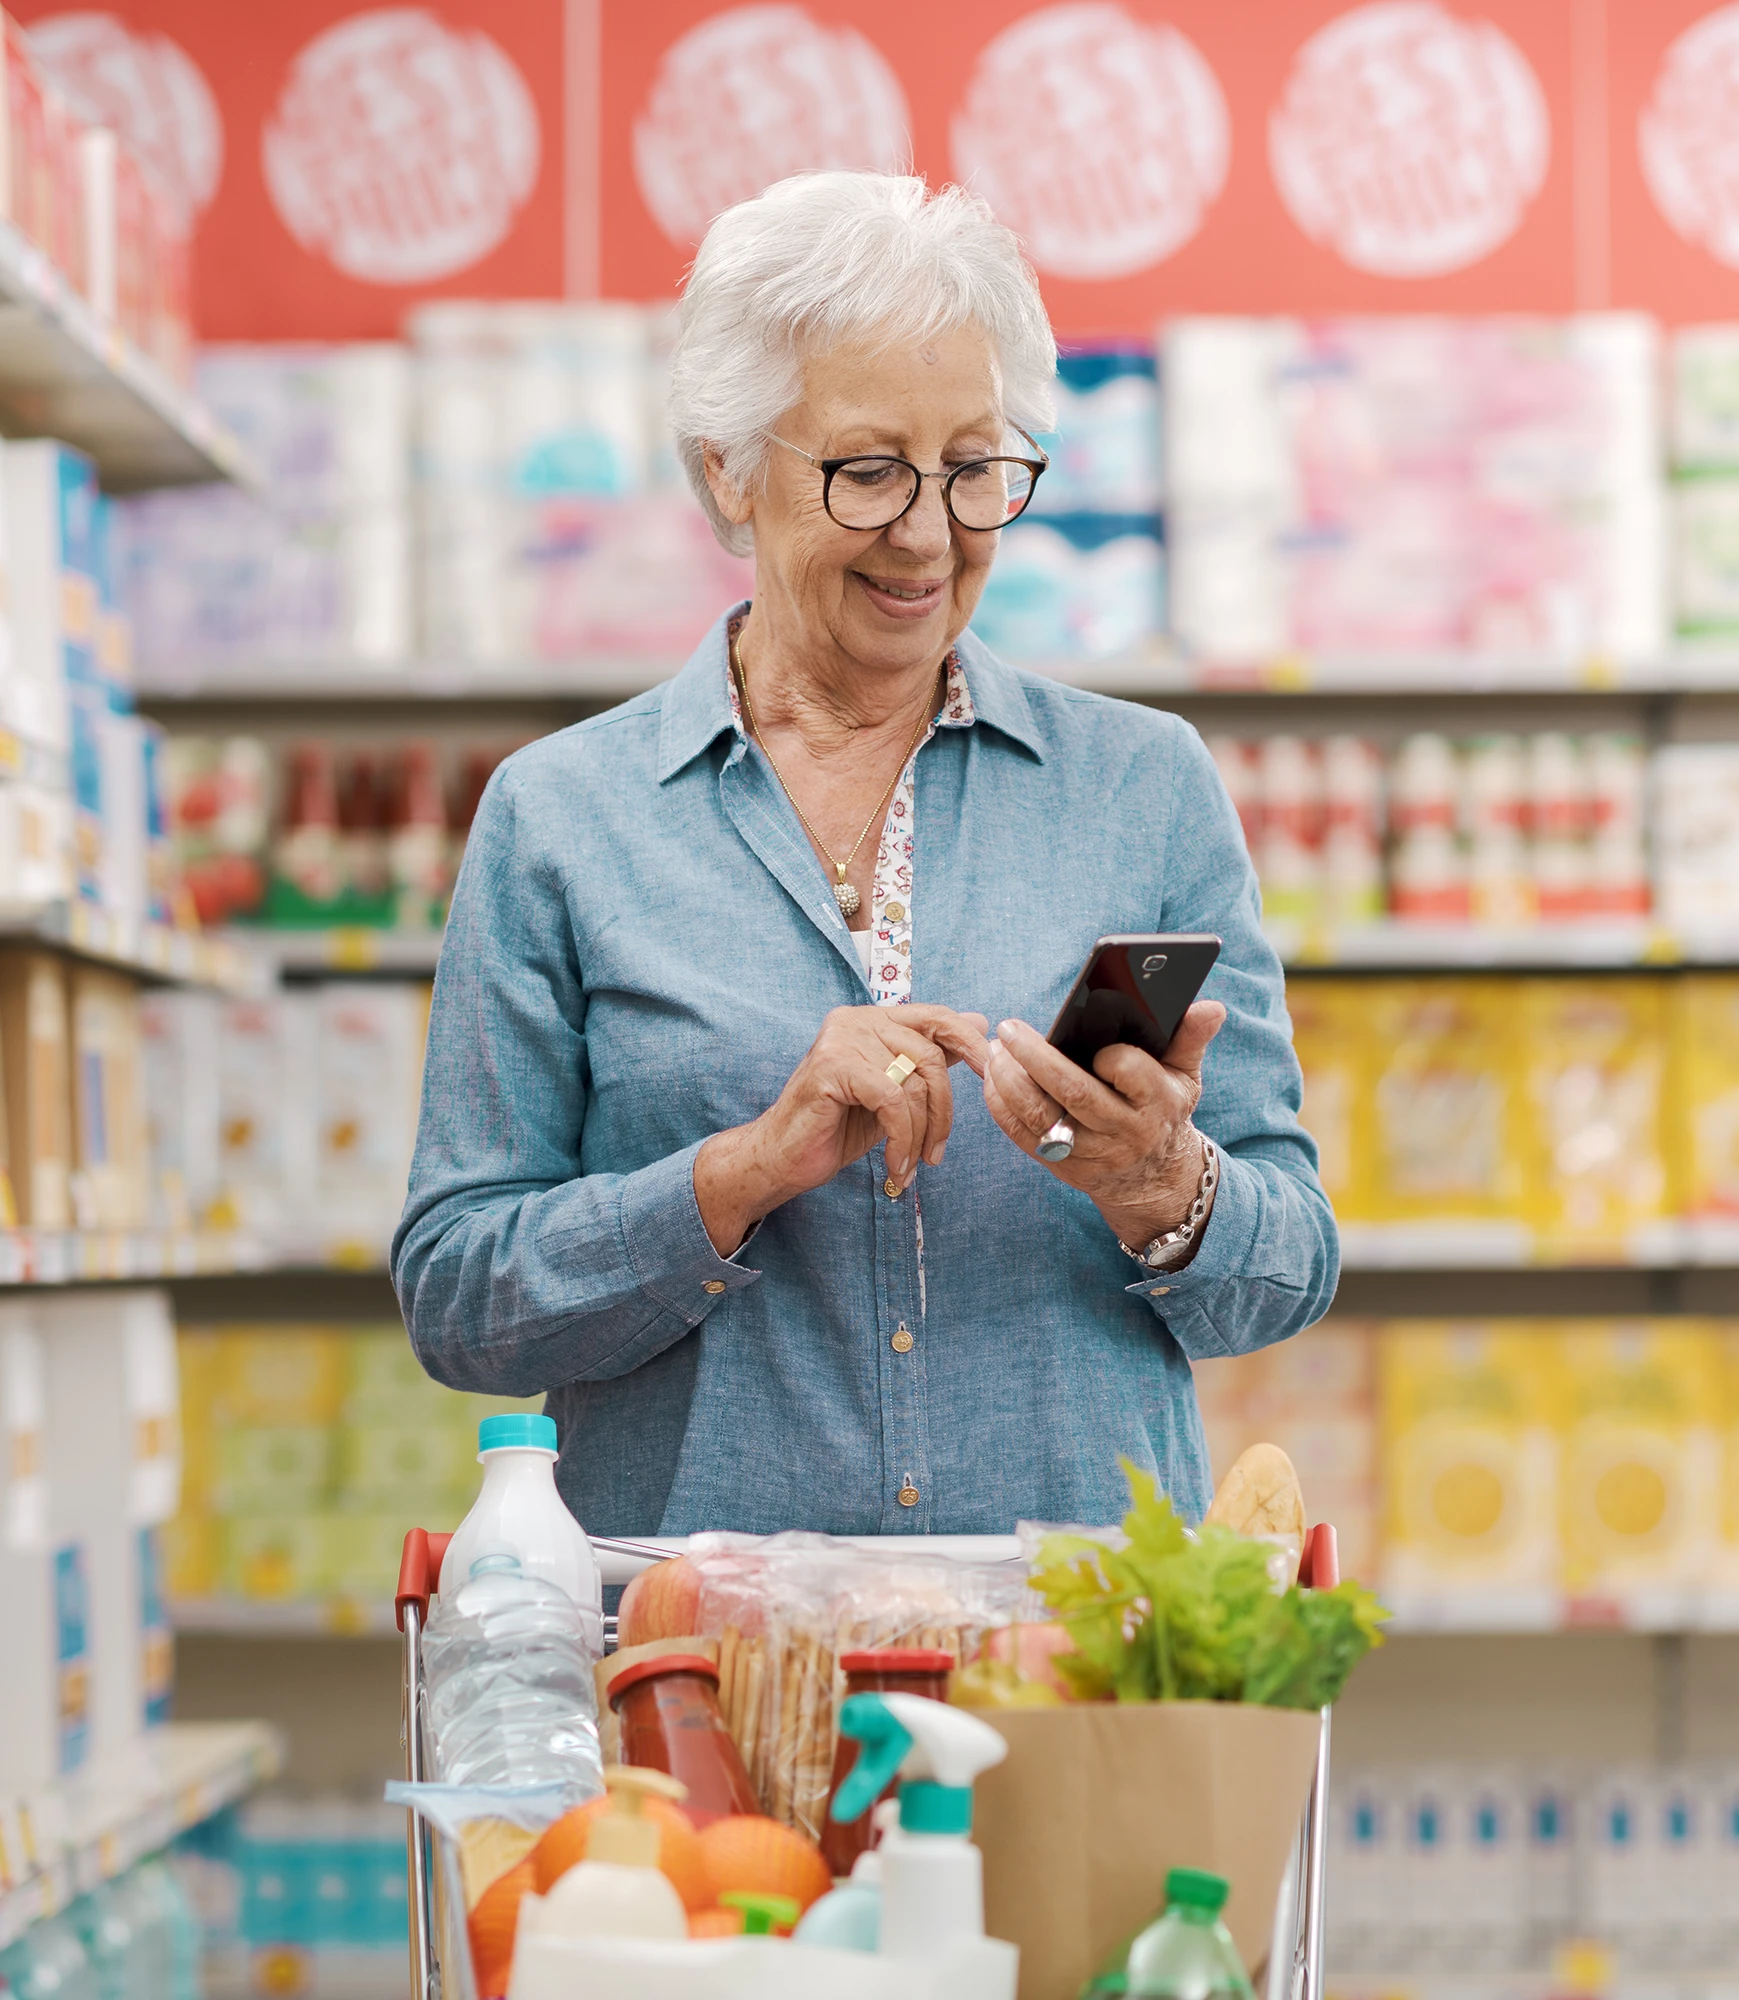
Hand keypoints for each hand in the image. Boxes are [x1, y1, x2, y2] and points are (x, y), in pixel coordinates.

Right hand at [695, 1004, 990, 1254]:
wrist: (781, 1159)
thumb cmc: (836, 1128)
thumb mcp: (894, 1094)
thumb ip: (930, 1059)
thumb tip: (978, 1022)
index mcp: (872, 1019)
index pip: (936, 1018)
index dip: (969, 1043)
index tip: (992, 1073)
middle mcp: (855, 1019)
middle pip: (931, 1055)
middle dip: (943, 1112)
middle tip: (936, 1153)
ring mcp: (841, 1038)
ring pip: (913, 1083)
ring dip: (920, 1135)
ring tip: (910, 1164)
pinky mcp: (832, 1066)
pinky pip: (891, 1102)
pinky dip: (901, 1140)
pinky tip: (895, 1166)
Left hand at [981, 1002, 1226, 1254]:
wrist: (1153, 1176)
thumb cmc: (1163, 1109)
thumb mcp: (1184, 1076)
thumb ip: (1190, 1038)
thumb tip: (1211, 1006)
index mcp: (1157, 1103)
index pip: (1131, 1073)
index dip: (1110, 1055)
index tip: (1088, 1035)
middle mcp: (1124, 1132)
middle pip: (1075, 1094)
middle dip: (1037, 1058)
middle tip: (1010, 1028)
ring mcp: (1091, 1154)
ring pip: (1041, 1117)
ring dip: (1010, 1081)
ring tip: (995, 1049)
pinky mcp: (1064, 1168)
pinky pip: (1023, 1137)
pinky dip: (1001, 1107)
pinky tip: (991, 1077)